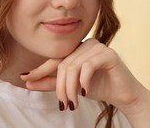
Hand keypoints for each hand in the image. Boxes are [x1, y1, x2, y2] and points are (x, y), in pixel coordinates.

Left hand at [20, 39, 149, 126]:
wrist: (124, 94)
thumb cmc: (99, 87)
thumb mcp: (72, 86)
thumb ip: (51, 83)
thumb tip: (28, 82)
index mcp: (77, 49)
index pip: (55, 59)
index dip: (40, 70)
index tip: (25, 79)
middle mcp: (86, 44)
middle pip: (63, 65)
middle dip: (60, 87)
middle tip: (64, 105)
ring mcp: (98, 47)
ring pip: (74, 66)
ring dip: (71, 88)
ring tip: (73, 104)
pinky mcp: (108, 54)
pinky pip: (88, 66)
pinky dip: (84, 81)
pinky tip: (85, 92)